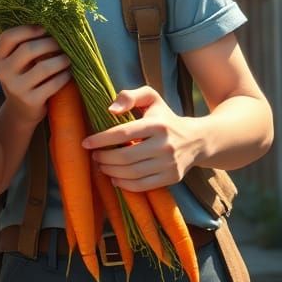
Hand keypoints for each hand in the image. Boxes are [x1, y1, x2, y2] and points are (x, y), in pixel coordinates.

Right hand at [0, 25, 69, 125]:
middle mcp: (2, 72)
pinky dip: (64, 76)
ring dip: (60, 59)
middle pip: (28, 49)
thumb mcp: (15, 61)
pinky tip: (68, 73)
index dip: (28, 29)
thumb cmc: (22, 77)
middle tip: (62, 43)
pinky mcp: (30, 101)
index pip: (9, 37)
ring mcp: (16, 88)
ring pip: (43, 67)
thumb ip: (22, 45)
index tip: (45, 28)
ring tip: (67, 58)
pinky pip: (53, 84)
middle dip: (49, 43)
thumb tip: (49, 22)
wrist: (20, 110)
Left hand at [82, 86, 201, 189]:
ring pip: (132, 173)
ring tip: (101, 165)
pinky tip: (114, 178)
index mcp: (157, 124)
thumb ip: (129, 96)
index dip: (100, 139)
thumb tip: (111, 110)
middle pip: (125, 156)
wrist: (196, 140)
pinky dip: (124, 185)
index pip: (123, 133)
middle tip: (94, 156)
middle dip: (104, 158)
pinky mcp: (173, 178)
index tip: (85, 143)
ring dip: (111, 171)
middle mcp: (165, 145)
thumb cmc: (164, 117)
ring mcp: (170, 164)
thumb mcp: (150, 98)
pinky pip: (143, 186)